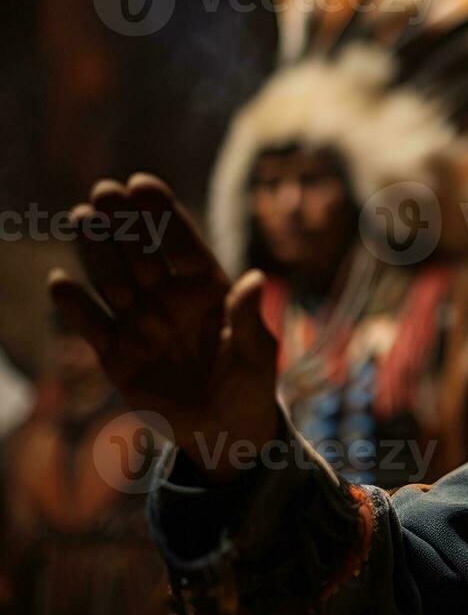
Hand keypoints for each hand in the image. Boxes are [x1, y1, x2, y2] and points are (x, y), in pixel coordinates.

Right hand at [48, 174, 279, 482]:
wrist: (225, 430)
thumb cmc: (249, 384)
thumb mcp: (259, 355)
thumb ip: (250, 319)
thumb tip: (255, 279)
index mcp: (207, 289)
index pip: (182, 244)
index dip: (162, 214)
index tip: (142, 184)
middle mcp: (169, 299)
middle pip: (141, 254)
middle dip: (123, 223)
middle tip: (102, 191)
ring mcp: (140, 324)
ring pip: (113, 280)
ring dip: (97, 251)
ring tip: (80, 218)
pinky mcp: (116, 355)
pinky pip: (92, 327)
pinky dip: (76, 308)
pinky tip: (61, 282)